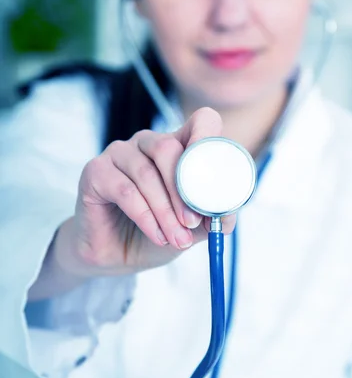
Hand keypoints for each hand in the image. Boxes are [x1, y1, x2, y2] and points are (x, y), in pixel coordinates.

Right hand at [54, 107, 235, 279]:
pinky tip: (156, 234)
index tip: (215, 168)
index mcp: (177, 147)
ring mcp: (119, 153)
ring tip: (176, 238)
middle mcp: (148, 143)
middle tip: (193, 223)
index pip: (200, 121)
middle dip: (184, 191)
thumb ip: (213, 216)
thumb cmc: (158, 232)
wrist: (116, 255)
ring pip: (146, 173)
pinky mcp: (95, 171)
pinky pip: (124, 190)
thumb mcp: (193, 228)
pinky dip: (144, 216)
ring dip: (165, 211)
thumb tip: (230, 212)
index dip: (208, 135)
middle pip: (168, 149)